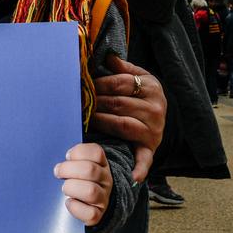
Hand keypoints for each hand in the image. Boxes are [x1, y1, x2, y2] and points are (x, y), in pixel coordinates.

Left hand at [55, 144, 112, 225]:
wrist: (93, 203)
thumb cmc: (79, 179)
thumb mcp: (78, 164)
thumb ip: (70, 158)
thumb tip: (59, 160)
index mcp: (101, 164)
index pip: (96, 152)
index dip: (78, 152)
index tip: (67, 156)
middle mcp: (105, 180)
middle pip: (90, 170)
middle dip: (68, 169)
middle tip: (58, 172)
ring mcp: (103, 198)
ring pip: (91, 191)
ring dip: (71, 188)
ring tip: (65, 188)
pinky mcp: (98, 214)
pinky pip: (90, 213)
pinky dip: (75, 207)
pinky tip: (69, 202)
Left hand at [90, 54, 164, 183]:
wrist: (158, 119)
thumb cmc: (139, 96)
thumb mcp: (137, 77)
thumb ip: (123, 68)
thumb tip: (107, 55)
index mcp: (151, 87)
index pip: (122, 83)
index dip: (99, 83)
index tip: (81, 84)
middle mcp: (156, 109)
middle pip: (119, 104)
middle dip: (95, 102)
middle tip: (75, 102)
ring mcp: (154, 130)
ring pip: (122, 125)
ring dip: (102, 123)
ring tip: (84, 120)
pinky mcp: (150, 148)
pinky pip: (144, 159)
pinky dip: (139, 168)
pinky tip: (132, 177)